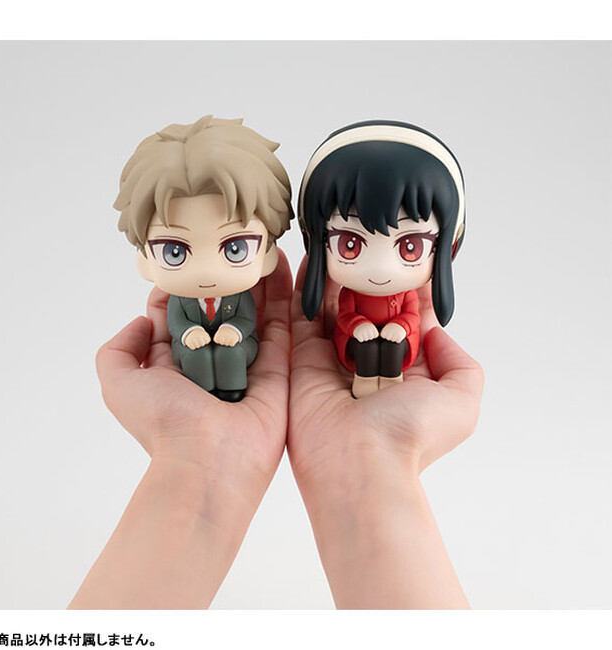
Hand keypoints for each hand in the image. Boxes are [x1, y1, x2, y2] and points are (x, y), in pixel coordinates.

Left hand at [73, 253, 291, 608]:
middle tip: (228, 246)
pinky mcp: (279, 368)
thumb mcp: (118, 383)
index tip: (187, 261)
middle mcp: (210, 361)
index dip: (178, 289)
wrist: (213, 460)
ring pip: (251, 313)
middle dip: (221, 280)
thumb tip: (143, 321)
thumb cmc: (164, 421)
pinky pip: (282, 326)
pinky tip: (279, 264)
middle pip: (217, 311)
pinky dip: (283, 296)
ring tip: (256, 246)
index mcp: (173, 364)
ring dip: (254, 281)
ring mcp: (247, 363)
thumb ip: (118, 349)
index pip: (174, 316)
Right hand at [288, 257, 483, 607]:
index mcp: (406, 372)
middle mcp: (369, 363)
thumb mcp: (462, 399)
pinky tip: (315, 258)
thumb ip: (459, 363)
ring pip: (335, 308)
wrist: (357, 462)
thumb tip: (433, 332)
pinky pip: (301, 316)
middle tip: (371, 244)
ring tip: (343, 243)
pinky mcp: (300, 359)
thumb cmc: (409, 433)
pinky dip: (306, 288)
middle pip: (369, 310)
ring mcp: (333, 360)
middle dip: (370, 278)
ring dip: (339, 278)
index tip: (410, 258)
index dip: (410, 290)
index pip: (408, 319)